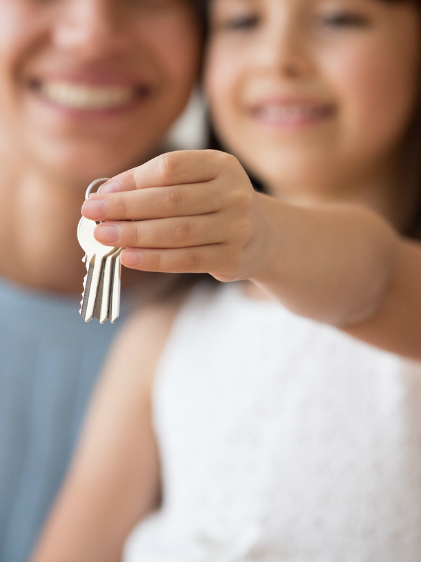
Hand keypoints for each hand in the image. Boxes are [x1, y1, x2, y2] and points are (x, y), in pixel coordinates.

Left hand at [81, 150, 268, 281]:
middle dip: (126, 208)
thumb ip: (156, 183)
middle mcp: (234, 193)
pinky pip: (186, 259)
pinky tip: (128, 257)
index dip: (133, 180)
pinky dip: (153, 259)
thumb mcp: (196, 182)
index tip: (102, 193)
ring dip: (134, 235)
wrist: (261, 236)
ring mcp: (237, 227)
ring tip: (103, 236)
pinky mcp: (232, 257)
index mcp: (222, 165)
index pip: (171, 167)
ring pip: (177, 232)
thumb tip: (106, 194)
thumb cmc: (214, 204)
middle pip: (171, 200)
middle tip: (92, 214)